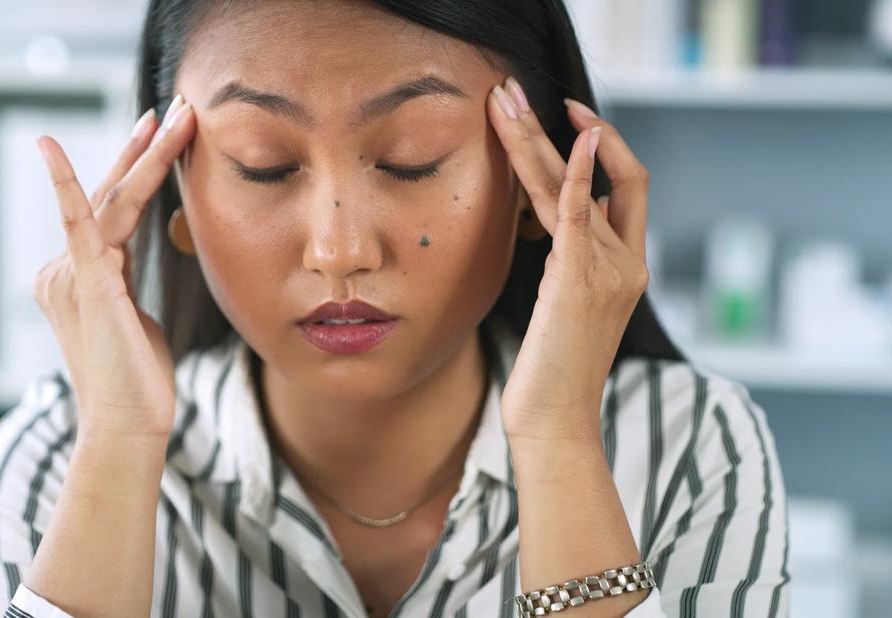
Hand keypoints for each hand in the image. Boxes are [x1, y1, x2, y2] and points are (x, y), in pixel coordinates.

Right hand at [33, 96, 195, 439]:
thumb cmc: (138, 381)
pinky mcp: (86, 287)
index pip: (110, 211)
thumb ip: (129, 285)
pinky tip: (50, 149)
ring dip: (146, 157)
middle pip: (109, 196)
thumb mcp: (137, 319)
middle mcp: (66, 270)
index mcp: (81, 277)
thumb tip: (137, 263)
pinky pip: (79, 226)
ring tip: (178, 118)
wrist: (128, 427)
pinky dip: (66, 186)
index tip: (159, 133)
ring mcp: (71, 276)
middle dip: (143, 150)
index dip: (135, 169)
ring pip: (112, 202)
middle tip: (175, 108)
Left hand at [487, 77, 650, 440]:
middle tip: (515, 90)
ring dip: (537, 138)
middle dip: (561, 128)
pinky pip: (582, 212)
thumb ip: (566, 271)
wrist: (555, 423)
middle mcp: (626, 262)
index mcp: (626, 269)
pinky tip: (573, 134)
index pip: (627, 190)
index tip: (566, 119)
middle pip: (606, 173)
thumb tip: (543, 240)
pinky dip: (581, 170)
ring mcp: (608, 270)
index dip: (604, 149)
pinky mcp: (579, 280)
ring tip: (504, 99)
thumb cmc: (552, 375)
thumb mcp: (564, 312)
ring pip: (576, 185)